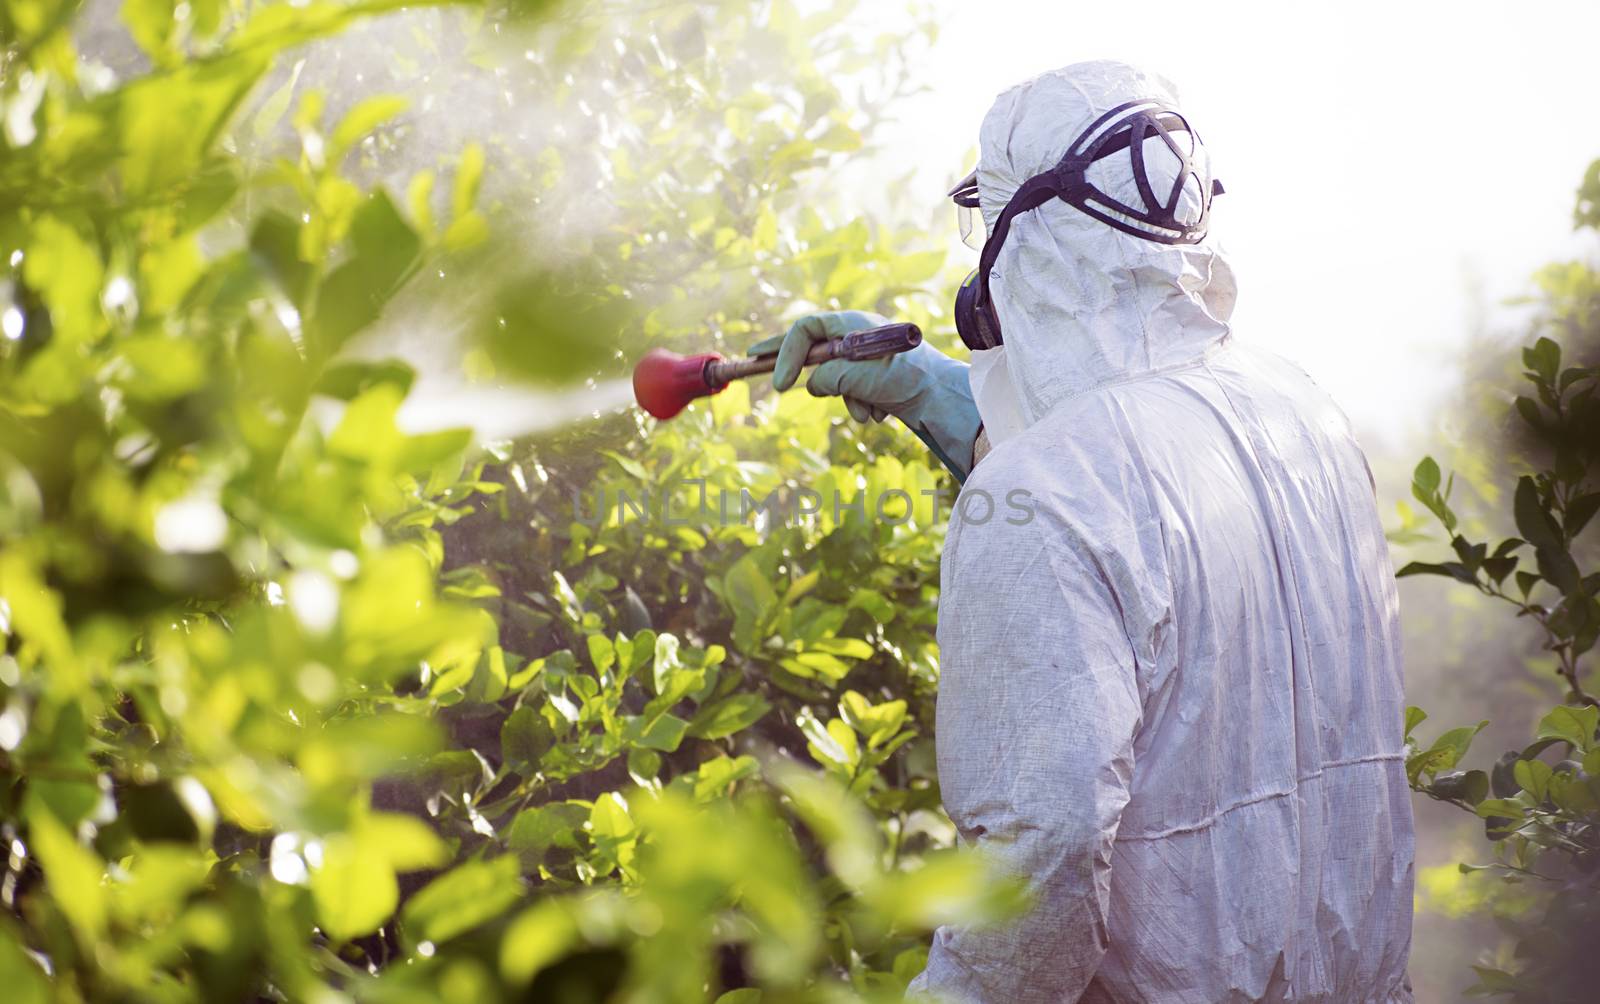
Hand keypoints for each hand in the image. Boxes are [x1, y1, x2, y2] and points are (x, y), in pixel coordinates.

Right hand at [749, 311, 981, 479]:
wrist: (941, 397)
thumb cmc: (905, 377)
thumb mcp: (859, 375)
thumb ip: (827, 377)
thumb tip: (810, 386)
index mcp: (852, 325)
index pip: (806, 329)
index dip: (787, 353)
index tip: (780, 383)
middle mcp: (856, 337)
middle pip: (811, 344)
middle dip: (789, 360)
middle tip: (754, 357)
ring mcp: (864, 358)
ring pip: (832, 379)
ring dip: (846, 400)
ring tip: (867, 410)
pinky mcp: (873, 378)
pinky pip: (850, 393)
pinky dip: (860, 405)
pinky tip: (880, 413)